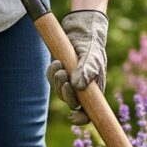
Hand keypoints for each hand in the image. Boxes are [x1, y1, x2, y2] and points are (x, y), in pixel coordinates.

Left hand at [46, 10, 107, 124]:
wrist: (81, 28)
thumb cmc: (91, 43)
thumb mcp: (92, 55)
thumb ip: (87, 69)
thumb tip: (78, 86)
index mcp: (95, 88)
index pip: (89, 111)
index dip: (81, 118)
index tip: (73, 117)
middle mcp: (82, 87)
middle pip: (71, 102)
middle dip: (66, 93)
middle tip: (64, 78)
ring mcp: (70, 80)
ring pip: (59, 91)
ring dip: (57, 81)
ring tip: (59, 65)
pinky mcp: (60, 71)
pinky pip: (52, 79)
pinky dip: (52, 73)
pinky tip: (56, 62)